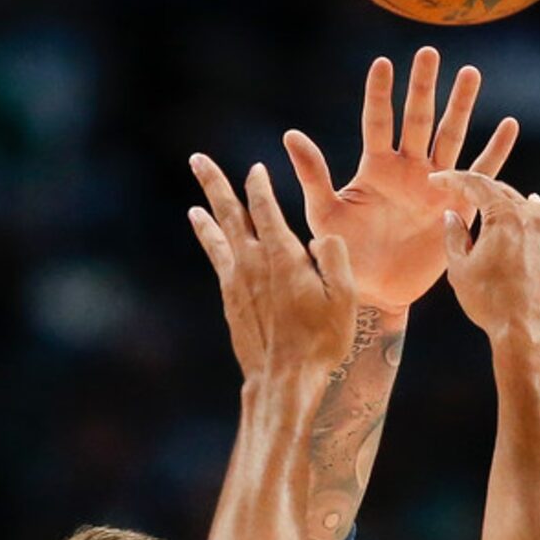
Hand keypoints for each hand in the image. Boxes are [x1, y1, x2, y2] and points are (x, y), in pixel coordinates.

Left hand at [188, 154, 355, 378]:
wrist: (284, 379)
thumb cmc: (322, 340)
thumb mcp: (344, 296)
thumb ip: (335, 257)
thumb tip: (322, 237)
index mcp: (282, 255)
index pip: (264, 205)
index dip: (258, 183)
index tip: (256, 169)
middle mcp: (252, 262)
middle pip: (230, 212)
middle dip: (214, 182)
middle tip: (197, 159)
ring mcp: (236, 281)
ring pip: (218, 235)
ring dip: (207, 211)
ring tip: (196, 197)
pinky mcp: (230, 299)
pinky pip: (218, 259)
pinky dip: (211, 239)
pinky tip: (206, 231)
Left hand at [285, 48, 518, 311]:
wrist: (374, 292)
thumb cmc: (345, 253)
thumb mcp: (324, 213)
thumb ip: (313, 174)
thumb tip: (290, 134)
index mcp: (375, 168)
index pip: (378, 122)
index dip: (380, 94)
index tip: (383, 63)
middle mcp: (407, 169)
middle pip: (417, 120)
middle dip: (423, 87)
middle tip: (429, 53)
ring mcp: (435, 185)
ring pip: (450, 137)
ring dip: (461, 106)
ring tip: (469, 73)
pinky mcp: (457, 206)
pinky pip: (480, 175)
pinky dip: (495, 151)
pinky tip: (508, 125)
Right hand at [431, 170, 539, 342]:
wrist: (528, 331)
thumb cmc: (491, 302)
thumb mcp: (460, 269)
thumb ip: (454, 235)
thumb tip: (454, 215)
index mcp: (505, 215)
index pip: (476, 184)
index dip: (453, 179)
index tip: (437, 181)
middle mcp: (533, 216)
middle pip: (502, 192)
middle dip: (479, 192)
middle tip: (461, 194)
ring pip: (526, 206)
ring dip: (506, 204)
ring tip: (491, 207)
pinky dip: (529, 221)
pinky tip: (524, 222)